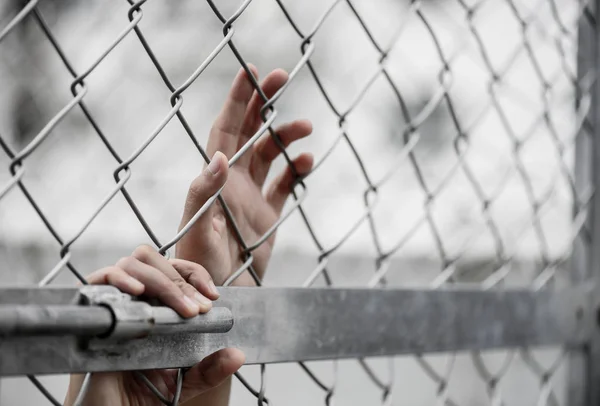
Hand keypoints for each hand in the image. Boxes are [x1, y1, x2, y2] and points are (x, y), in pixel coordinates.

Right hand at [64, 245, 244, 405]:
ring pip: (131, 264)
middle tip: (197, 309)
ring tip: (180, 309)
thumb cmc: (137, 398)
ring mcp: (110, 304)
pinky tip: (138, 292)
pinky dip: (120, 278)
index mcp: (154, 309)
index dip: (194, 274)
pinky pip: (99, 281)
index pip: (173, 270)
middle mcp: (131, 301)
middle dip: (181, 280)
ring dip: (161, 280)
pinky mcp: (89, 313)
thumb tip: (237, 355)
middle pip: (152, 260)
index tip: (212, 296)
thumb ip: (209, 369)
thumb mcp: (181, 383)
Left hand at [176, 66, 313, 285]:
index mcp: (215, 180)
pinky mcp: (269, 213)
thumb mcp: (198, 232)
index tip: (249, 71)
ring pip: (271, 153)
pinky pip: (285, 183)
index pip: (225, 130)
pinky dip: (296, 169)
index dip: (236, 100)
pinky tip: (306, 161)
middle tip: (282, 76)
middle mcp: (233, 181)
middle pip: (249, 131)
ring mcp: (252, 196)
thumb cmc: (200, 268)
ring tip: (306, 127)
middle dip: (263, 102)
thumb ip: (205, 194)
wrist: (218, 297)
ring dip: (286, 135)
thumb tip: (218, 156)